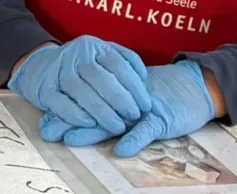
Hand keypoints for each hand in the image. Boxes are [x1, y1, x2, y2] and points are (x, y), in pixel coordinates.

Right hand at [9, 35, 152, 134]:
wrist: (37, 64)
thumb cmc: (79, 64)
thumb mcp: (101, 53)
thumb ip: (124, 60)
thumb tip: (143, 77)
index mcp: (93, 46)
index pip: (117, 64)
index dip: (134, 86)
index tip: (146, 105)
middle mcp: (75, 56)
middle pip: (100, 78)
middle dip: (121, 100)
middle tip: (134, 116)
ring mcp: (58, 72)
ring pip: (81, 92)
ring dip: (102, 111)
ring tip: (117, 126)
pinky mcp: (44, 89)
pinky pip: (60, 103)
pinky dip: (75, 114)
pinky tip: (90, 123)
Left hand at [40, 59, 215, 155]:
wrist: (192, 86)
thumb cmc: (156, 97)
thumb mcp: (130, 101)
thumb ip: (106, 108)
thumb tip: (74, 122)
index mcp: (113, 95)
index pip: (85, 102)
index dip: (65, 114)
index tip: (45, 126)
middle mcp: (122, 100)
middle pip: (92, 109)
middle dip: (69, 122)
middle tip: (49, 132)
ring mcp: (140, 108)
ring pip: (114, 118)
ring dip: (93, 129)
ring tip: (72, 139)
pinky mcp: (160, 118)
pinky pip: (146, 129)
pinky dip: (134, 139)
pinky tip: (121, 149)